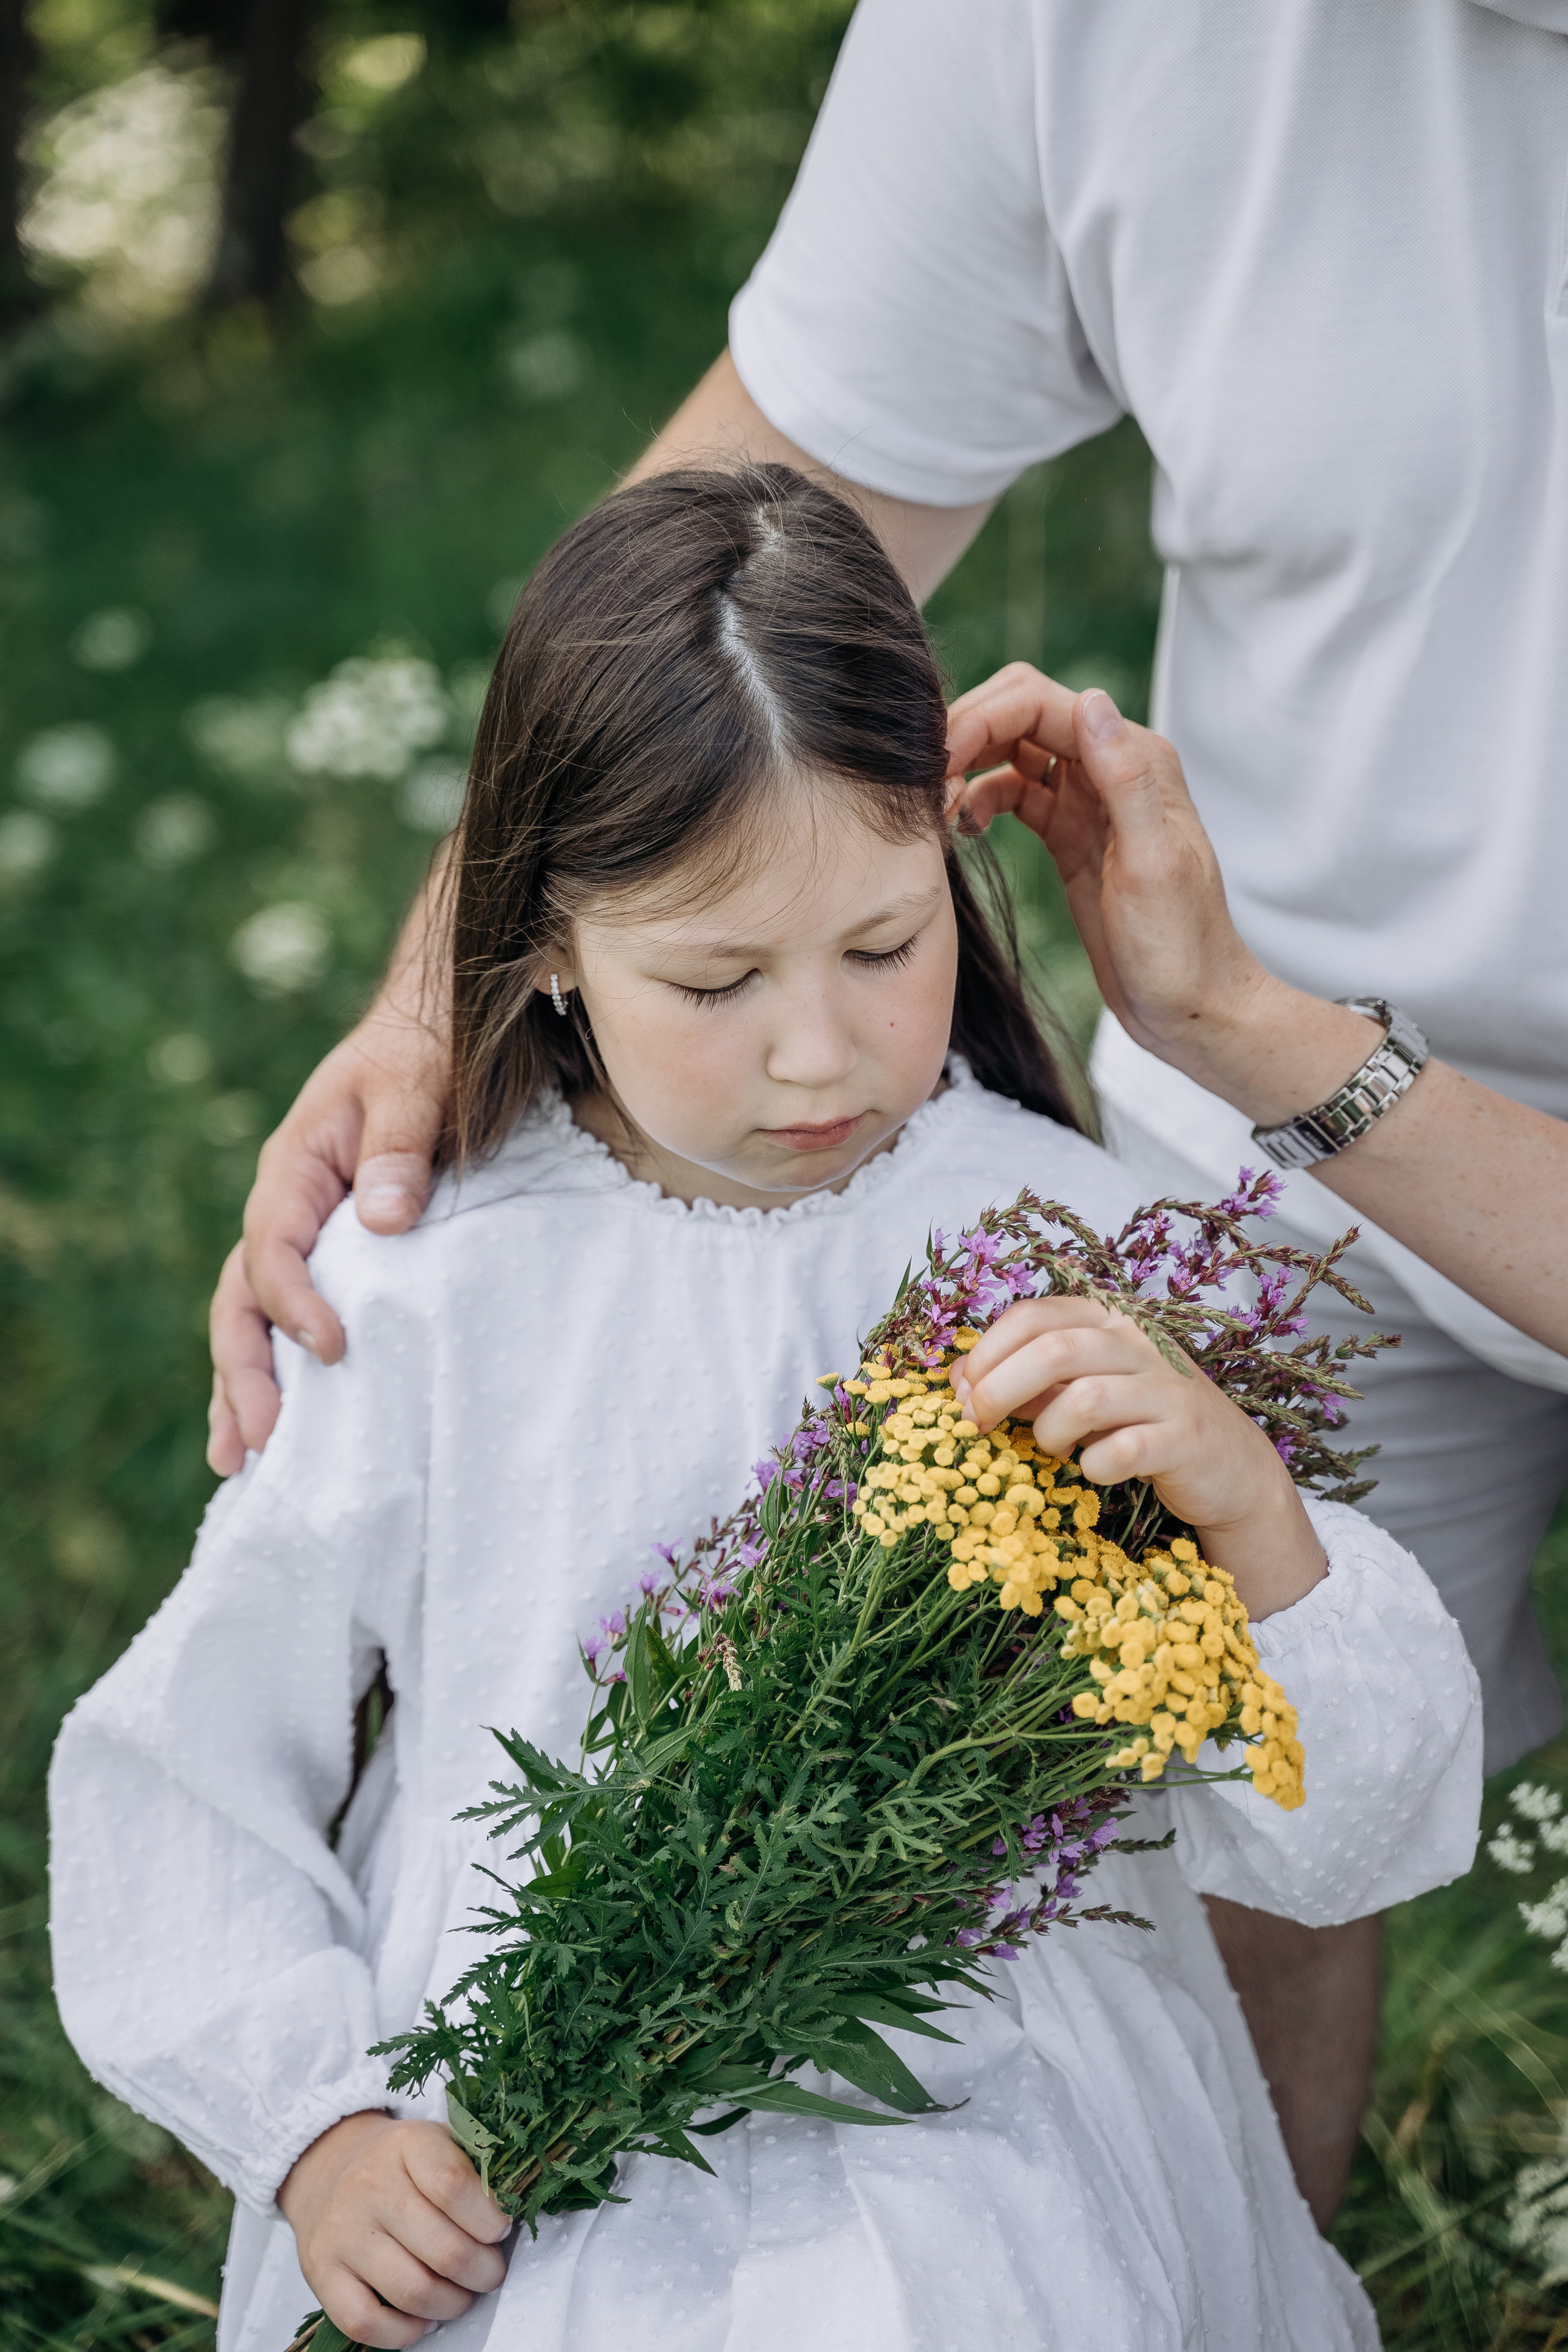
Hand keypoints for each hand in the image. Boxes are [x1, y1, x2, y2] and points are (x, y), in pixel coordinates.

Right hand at [206, 995, 449, 1476]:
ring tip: (240, 1461)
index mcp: (295, 1168)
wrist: (435, 1032)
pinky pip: (294, 1316)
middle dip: (244, 1372)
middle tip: (259, 1444)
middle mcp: (288, 1208)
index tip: (332, 1349)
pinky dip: (282, 1370)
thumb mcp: (419, 1084)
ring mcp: (307, 1236)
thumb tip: (385, 1218)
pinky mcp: (337, 1257)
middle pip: (243, 1298)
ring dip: (245, 1386)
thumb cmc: (427, 1053)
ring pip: (256, 1319)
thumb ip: (402, 1144)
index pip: (273, 1247)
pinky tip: (287, 1428)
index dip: (294, 1303)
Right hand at [278, 2112, 509, 2348]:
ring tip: (462, 2294)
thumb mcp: (438, 2141)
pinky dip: (403, 2333)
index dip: (490, 2218)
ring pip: (412, 2290)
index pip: (455, 2186)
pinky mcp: (321, 2273)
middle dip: (483, 2272)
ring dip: (452, 2304)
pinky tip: (424, 2319)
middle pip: (443, 2249)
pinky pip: (364, 2321)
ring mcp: (342, 2233)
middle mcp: (370, 2188)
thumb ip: (476, 2168)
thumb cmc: (397, 2162)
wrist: (328, 2165)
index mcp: (408, 2146)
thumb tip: (516, 2206)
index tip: (501, 2229)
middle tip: (491, 2272)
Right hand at [946, 664, 1388, 1126]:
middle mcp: (1110, 768)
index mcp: (1135, 760)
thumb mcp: (1152, 865)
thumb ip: (1125, 780)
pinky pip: (1012, 796)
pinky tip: (961, 829)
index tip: (940, 761)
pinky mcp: (1067, 835)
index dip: (983, 718)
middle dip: (968, 734)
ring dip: (967, 768)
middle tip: (924, 781)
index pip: (1042, 704)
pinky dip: (979, 802)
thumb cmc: (1181, 947)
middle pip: (1020, 715)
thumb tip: (1091, 702)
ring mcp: (1086, 801)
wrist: (1189, 1008)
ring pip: (1010, 752)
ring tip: (935, 811)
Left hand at [953, 1296, 1325, 1619]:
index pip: (1033, 1315)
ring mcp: (1167, 1388)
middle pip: (1051, 1350)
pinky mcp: (1186, 1437)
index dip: (986, 1353)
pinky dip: (1094, 1466)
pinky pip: (1122, 1450)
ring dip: (1049, 1432)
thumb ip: (1028, 1379)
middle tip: (978, 1425)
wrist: (1229, 1464)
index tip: (962, 1392)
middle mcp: (1140, 1343)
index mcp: (1109, 1319)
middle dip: (998, 1389)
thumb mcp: (1082, 1388)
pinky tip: (1095, 1469)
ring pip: (1083, 1398)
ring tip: (1053, 1449)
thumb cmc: (1142, 1420)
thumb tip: (960, 1380)